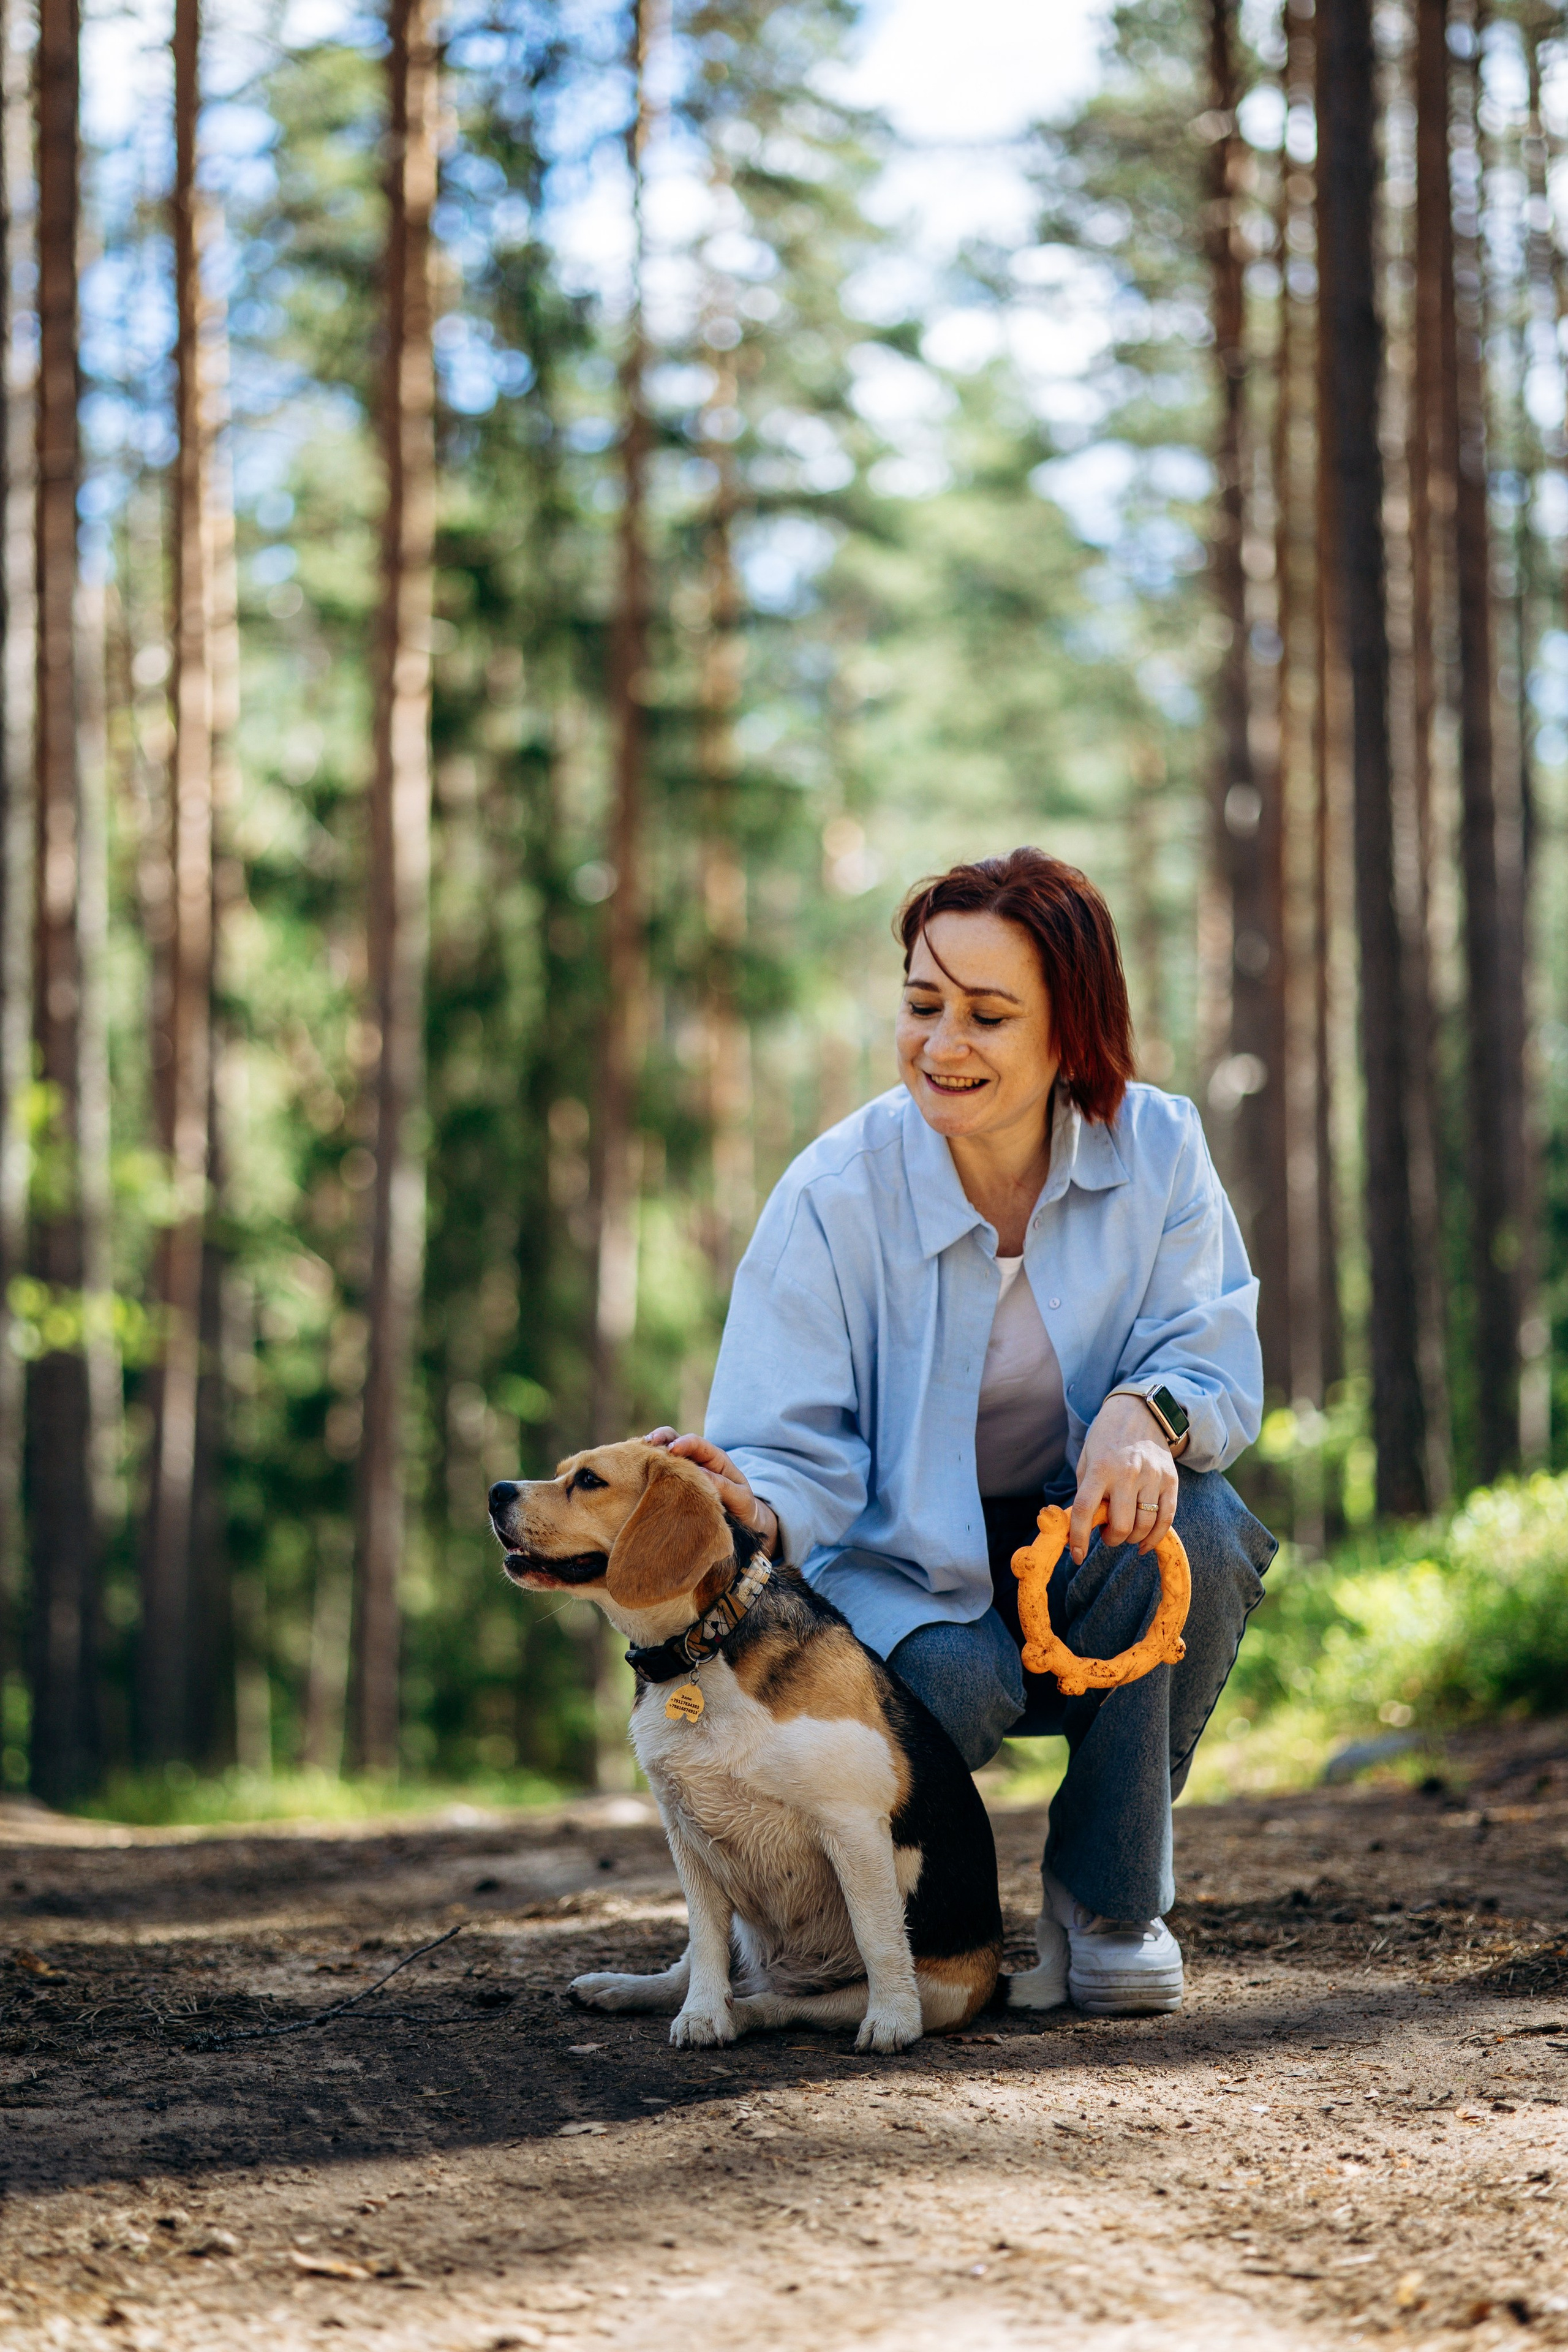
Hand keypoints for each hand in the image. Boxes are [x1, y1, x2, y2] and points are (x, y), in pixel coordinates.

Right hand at [640, 1428, 779, 1556]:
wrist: (743, 1519)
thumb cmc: (743, 1506)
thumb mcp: (740, 1497)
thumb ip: (723, 1486)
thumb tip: (699, 1474)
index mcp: (716, 1459)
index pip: (698, 1444)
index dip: (684, 1443)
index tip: (672, 1449)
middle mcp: (698, 1459)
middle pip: (677, 1438)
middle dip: (662, 1437)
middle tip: (649, 1442)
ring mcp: (685, 1467)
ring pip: (665, 1450)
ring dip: (652, 1449)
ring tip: (638, 1452)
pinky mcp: (675, 1479)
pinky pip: (661, 1467)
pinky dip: (649, 1463)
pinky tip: (638, 1466)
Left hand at [1068, 1394, 1178, 1563]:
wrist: (1140, 1411)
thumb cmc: (1106, 1439)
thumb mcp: (1087, 1458)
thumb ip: (1085, 1491)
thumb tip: (1081, 1527)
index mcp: (1100, 1468)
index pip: (1086, 1510)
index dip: (1079, 1538)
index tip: (1076, 1556)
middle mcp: (1127, 1473)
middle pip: (1120, 1524)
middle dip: (1111, 1539)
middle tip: (1107, 1535)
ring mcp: (1152, 1476)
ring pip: (1144, 1525)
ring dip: (1132, 1539)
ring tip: (1124, 1533)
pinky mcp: (1171, 1480)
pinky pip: (1167, 1518)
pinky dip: (1155, 1538)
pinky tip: (1144, 1544)